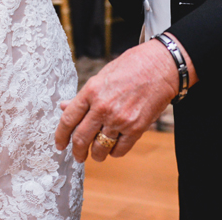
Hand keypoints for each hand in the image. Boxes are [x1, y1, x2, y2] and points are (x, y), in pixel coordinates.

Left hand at [55, 38, 194, 163]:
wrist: (161, 66)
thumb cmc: (132, 66)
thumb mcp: (103, 75)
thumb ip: (84, 95)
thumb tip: (64, 107)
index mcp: (91, 91)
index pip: (68, 120)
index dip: (60, 136)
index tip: (59, 144)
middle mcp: (103, 107)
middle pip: (80, 138)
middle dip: (76, 152)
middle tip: (77, 156)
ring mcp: (120, 119)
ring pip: (99, 148)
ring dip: (96, 155)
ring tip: (96, 155)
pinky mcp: (136, 128)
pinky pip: (119, 150)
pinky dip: (114, 153)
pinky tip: (113, 149)